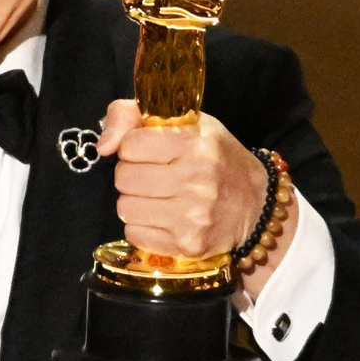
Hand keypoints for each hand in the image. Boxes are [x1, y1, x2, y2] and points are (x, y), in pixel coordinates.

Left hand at [98, 99, 292, 296]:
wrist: (256, 204)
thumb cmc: (215, 157)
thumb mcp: (186, 122)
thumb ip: (133, 116)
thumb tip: (103, 146)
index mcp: (196, 142)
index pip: (130, 145)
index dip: (134, 147)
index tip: (150, 150)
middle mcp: (196, 178)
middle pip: (124, 178)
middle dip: (132, 174)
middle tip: (154, 175)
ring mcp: (193, 215)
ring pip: (126, 208)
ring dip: (136, 202)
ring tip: (159, 196)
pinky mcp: (188, 245)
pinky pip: (135, 234)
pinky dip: (142, 226)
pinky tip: (164, 218)